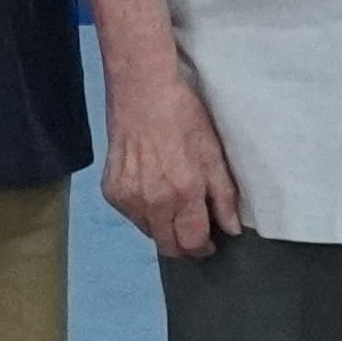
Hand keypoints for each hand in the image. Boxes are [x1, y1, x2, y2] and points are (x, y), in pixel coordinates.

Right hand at [103, 48, 246, 258]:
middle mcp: (153, 203)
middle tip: (192, 228)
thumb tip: (230, 229)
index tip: (209, 242)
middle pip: (168, 246)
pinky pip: (131, 215)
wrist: (141, 92)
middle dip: (183, 244)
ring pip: (149, 232)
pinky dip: (143, 210)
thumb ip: (223, 196)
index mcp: (183, 194)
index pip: (192, 243)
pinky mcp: (110, 191)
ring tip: (171, 202)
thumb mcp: (213, 153)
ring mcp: (128, 199)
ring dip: (163, 227)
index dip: (203, 248)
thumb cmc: (183, 117)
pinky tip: (151, 187)